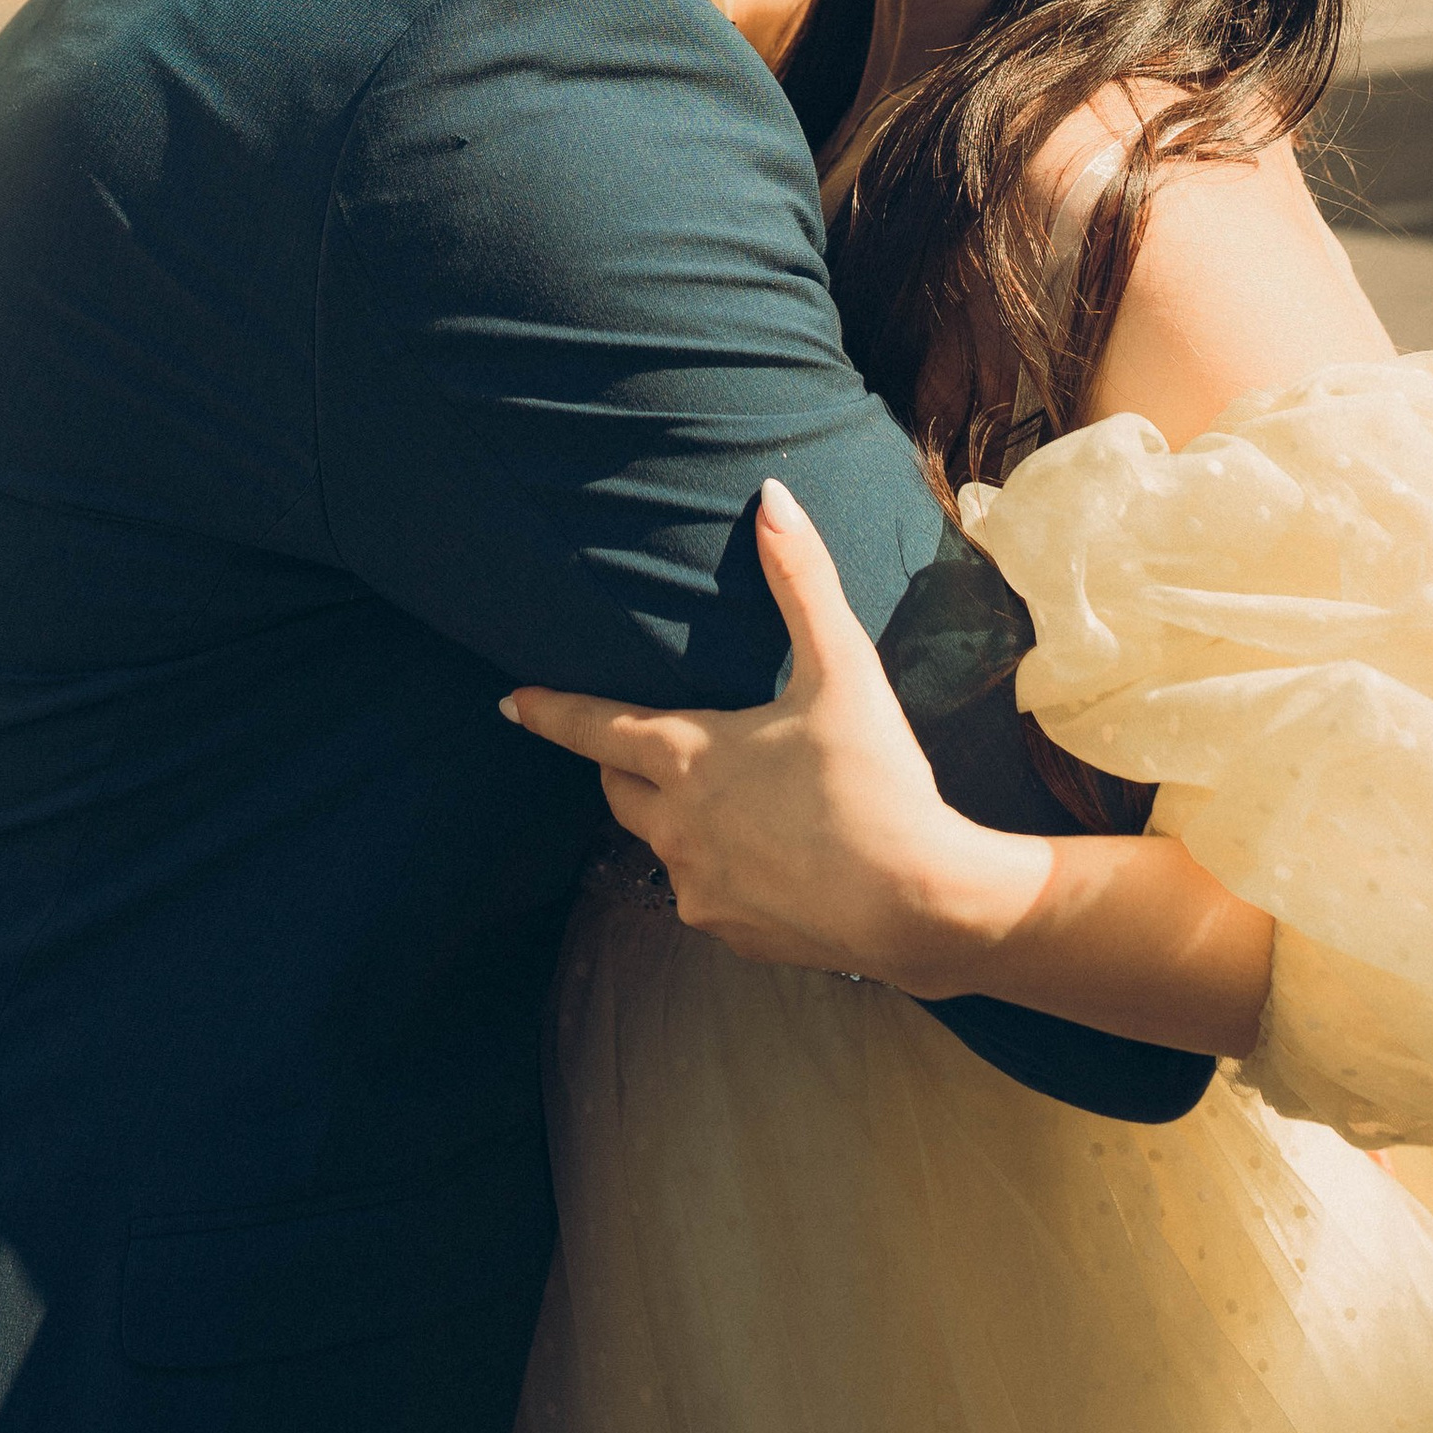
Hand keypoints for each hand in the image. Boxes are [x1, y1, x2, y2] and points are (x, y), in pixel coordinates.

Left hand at [502, 479, 1028, 990]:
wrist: (921, 905)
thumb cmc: (877, 781)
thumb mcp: (842, 669)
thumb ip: (801, 582)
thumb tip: (772, 500)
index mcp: (688, 758)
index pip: (593, 727)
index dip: (550, 711)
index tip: (510, 702)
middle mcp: (675, 828)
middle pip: (618, 788)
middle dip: (619, 764)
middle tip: (637, 745)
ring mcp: (699, 887)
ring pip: (660, 843)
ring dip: (676, 818)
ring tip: (725, 803)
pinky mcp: (731, 932)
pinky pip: (704, 890)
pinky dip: (720, 868)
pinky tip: (771, 859)